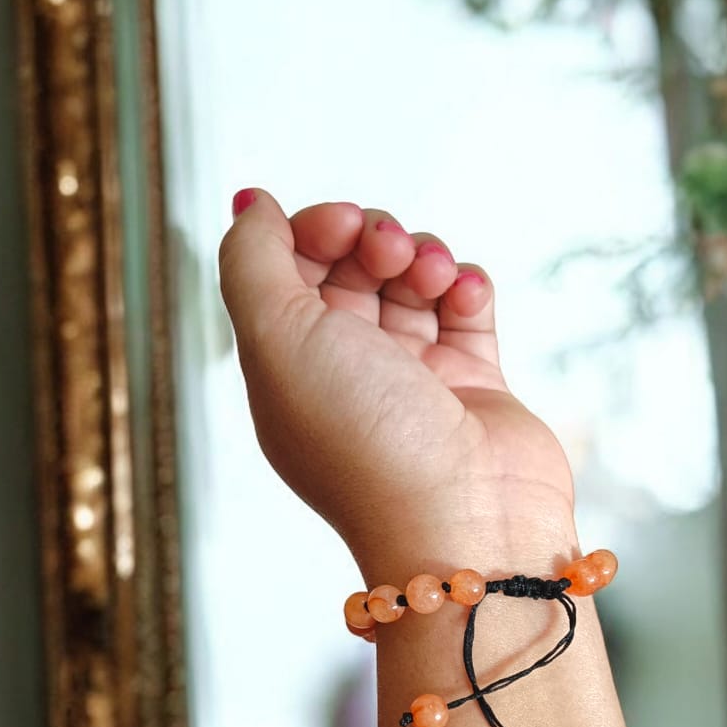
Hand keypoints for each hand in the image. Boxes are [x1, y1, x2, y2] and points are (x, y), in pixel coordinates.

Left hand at [218, 191, 576, 574]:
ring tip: (435, 277)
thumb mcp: (277, 340)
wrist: (465, 522)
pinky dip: (467, 287)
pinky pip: (467, 310)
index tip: (342, 227)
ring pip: (413, 281)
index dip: (313, 230)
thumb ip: (251, 262)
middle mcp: (349, 375)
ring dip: (424, 256)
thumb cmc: (366, 441)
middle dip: (372, 238)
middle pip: (352, 268)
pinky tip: (465, 296)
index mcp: (290, 371)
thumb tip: (250, 204)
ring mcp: (415, 382)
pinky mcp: (477, 386)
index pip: (290, 271)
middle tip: (389, 252)